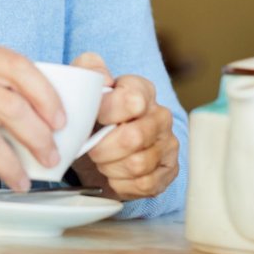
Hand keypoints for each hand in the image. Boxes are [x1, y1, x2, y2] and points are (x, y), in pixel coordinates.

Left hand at [67, 53, 179, 200]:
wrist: (100, 143)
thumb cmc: (93, 114)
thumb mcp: (84, 85)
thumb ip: (88, 69)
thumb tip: (101, 77)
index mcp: (142, 90)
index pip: (132, 101)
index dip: (107, 113)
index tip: (94, 119)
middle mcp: (160, 116)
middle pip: (134, 138)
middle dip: (103, 148)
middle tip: (92, 149)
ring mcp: (168, 144)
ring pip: (138, 164)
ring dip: (110, 167)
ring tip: (102, 161)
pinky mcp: (169, 171)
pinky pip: (145, 184)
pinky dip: (121, 184)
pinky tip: (114, 175)